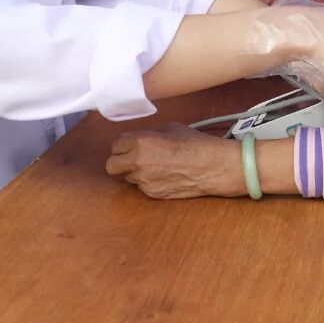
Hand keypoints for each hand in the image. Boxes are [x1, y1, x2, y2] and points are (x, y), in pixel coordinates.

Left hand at [106, 123, 244, 198]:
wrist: (211, 166)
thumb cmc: (194, 144)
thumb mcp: (169, 129)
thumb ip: (149, 135)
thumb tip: (140, 139)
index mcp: (139, 142)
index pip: (115, 145)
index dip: (123, 145)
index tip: (129, 145)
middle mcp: (137, 162)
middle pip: (112, 166)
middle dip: (120, 161)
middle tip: (132, 158)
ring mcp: (144, 180)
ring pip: (127, 178)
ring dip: (135, 172)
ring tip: (155, 166)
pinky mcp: (153, 193)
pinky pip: (142, 187)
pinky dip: (149, 181)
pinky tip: (164, 175)